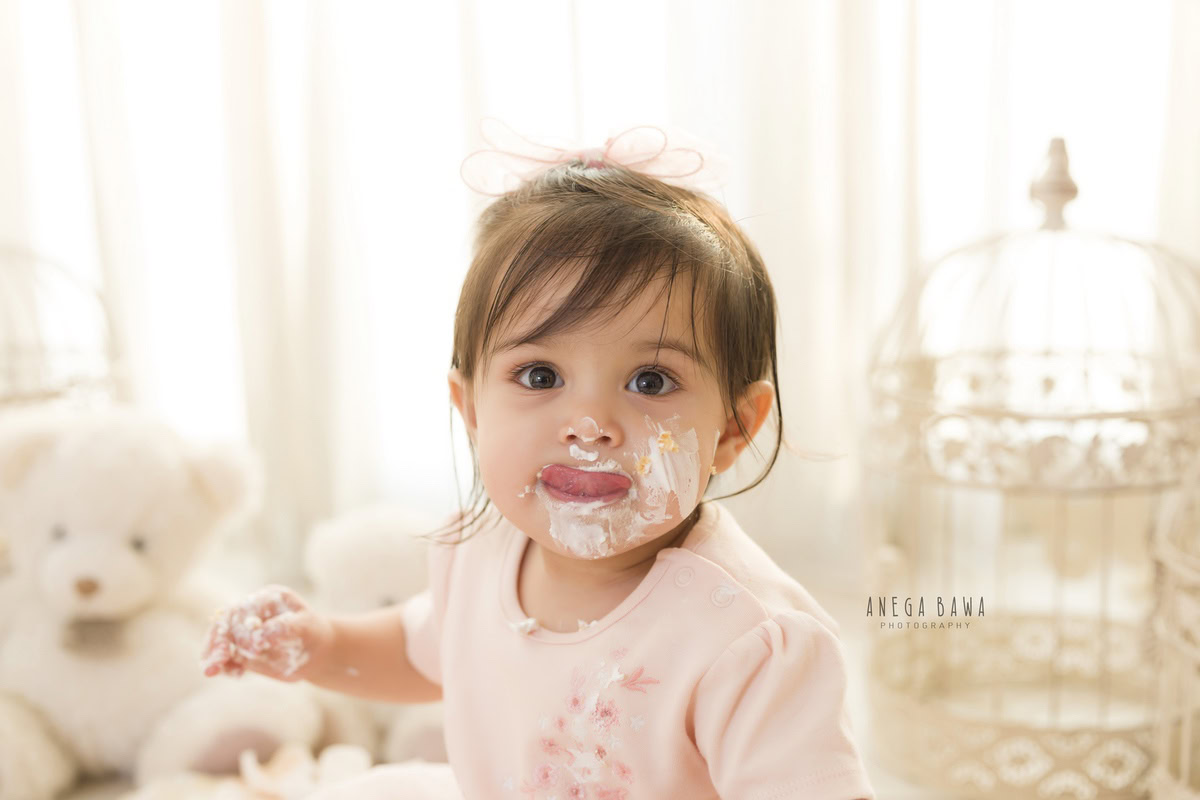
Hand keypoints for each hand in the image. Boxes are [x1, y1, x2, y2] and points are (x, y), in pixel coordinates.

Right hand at [200, 584, 333, 681]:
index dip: (243, 629)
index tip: (255, 648)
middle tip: (216, 662)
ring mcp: (243, 630)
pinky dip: (223, 666)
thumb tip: (257, 636)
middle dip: (217, 642)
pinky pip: (224, 656)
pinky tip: (235, 674)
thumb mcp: (305, 627)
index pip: (245, 609)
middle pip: (224, 622)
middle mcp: (252, 611)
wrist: (317, 651)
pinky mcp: (239, 649)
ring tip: (211, 671)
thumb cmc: (313, 634)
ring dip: (212, 655)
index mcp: (268, 598)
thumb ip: (283, 628)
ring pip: (218, 639)